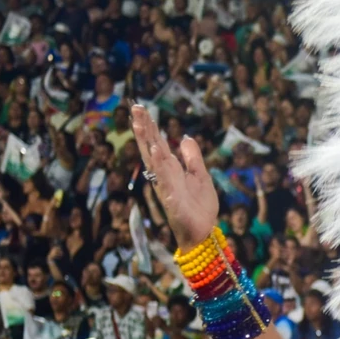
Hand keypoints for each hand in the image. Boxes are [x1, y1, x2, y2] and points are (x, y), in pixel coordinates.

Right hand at [130, 106, 218, 249]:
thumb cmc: (199, 206)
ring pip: (153, 160)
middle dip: (143, 128)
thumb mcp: (200, 176)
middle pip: (151, 146)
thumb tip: (185, 137)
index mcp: (171, 169)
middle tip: (135, 107)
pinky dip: (159, 166)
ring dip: (146, 141)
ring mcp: (166, 186)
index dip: (150, 126)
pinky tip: (155, 151)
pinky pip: (164, 179)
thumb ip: (192, 157)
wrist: (203, 232)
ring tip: (139, 122)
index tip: (141, 108)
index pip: (158, 143)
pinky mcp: (171, 198)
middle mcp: (164, 175)